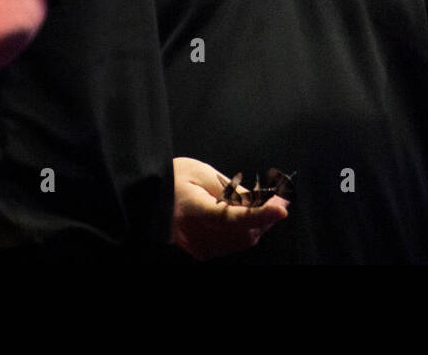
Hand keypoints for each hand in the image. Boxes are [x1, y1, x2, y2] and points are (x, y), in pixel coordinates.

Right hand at [171, 157, 288, 260]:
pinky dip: (246, 230)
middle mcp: (196, 237)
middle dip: (266, 216)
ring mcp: (199, 249)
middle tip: (281, 196)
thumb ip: (232, 189)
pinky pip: (233, 245)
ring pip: (242, 241)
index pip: (231, 217)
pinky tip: (247, 214)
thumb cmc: (171, 181)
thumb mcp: (200, 174)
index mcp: (192, 212)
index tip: (281, 208)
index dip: (259, 214)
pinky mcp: (201, 253)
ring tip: (266, 202)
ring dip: (259, 223)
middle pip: (243, 233)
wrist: (146, 201)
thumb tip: (261, 201)